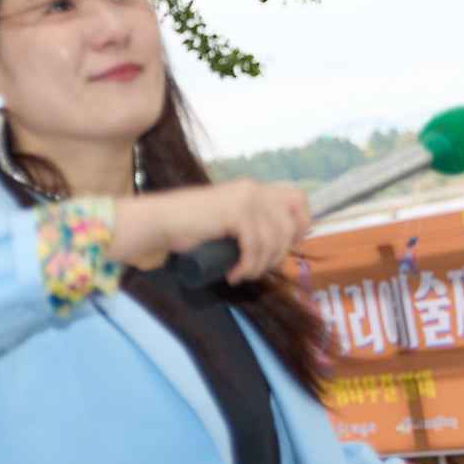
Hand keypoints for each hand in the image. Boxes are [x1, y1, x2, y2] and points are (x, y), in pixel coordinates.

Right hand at [134, 181, 309, 282]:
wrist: (161, 221)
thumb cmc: (191, 226)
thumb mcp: (229, 220)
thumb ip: (250, 222)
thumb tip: (277, 246)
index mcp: (254, 188)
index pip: (298, 198)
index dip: (301, 223)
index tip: (288, 244)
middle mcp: (254, 189)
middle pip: (290, 223)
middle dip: (280, 251)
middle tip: (259, 267)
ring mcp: (245, 199)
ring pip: (272, 240)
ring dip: (260, 266)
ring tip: (242, 275)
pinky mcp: (235, 213)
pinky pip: (254, 247)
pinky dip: (247, 267)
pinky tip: (234, 274)